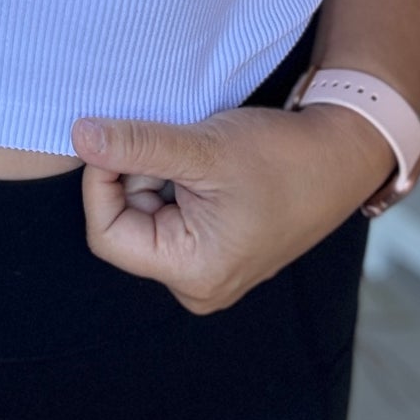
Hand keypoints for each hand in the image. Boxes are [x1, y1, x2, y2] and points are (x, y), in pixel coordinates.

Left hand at [70, 98, 395, 315]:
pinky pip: (168, 208)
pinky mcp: (213, 242)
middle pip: (124, 222)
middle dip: (135, 174)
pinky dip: (174, 176)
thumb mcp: (203, 147)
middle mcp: (195, 282)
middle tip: (173, 141)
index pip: (107, 234)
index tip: (114, 138)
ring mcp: (205, 265)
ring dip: (156, 171)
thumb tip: (78, 137)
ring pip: (144, 210)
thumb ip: (137, 145)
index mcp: (192, 274)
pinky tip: (203, 159)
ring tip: (196, 149)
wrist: (341, 153)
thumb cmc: (283, 157)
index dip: (100, 182)